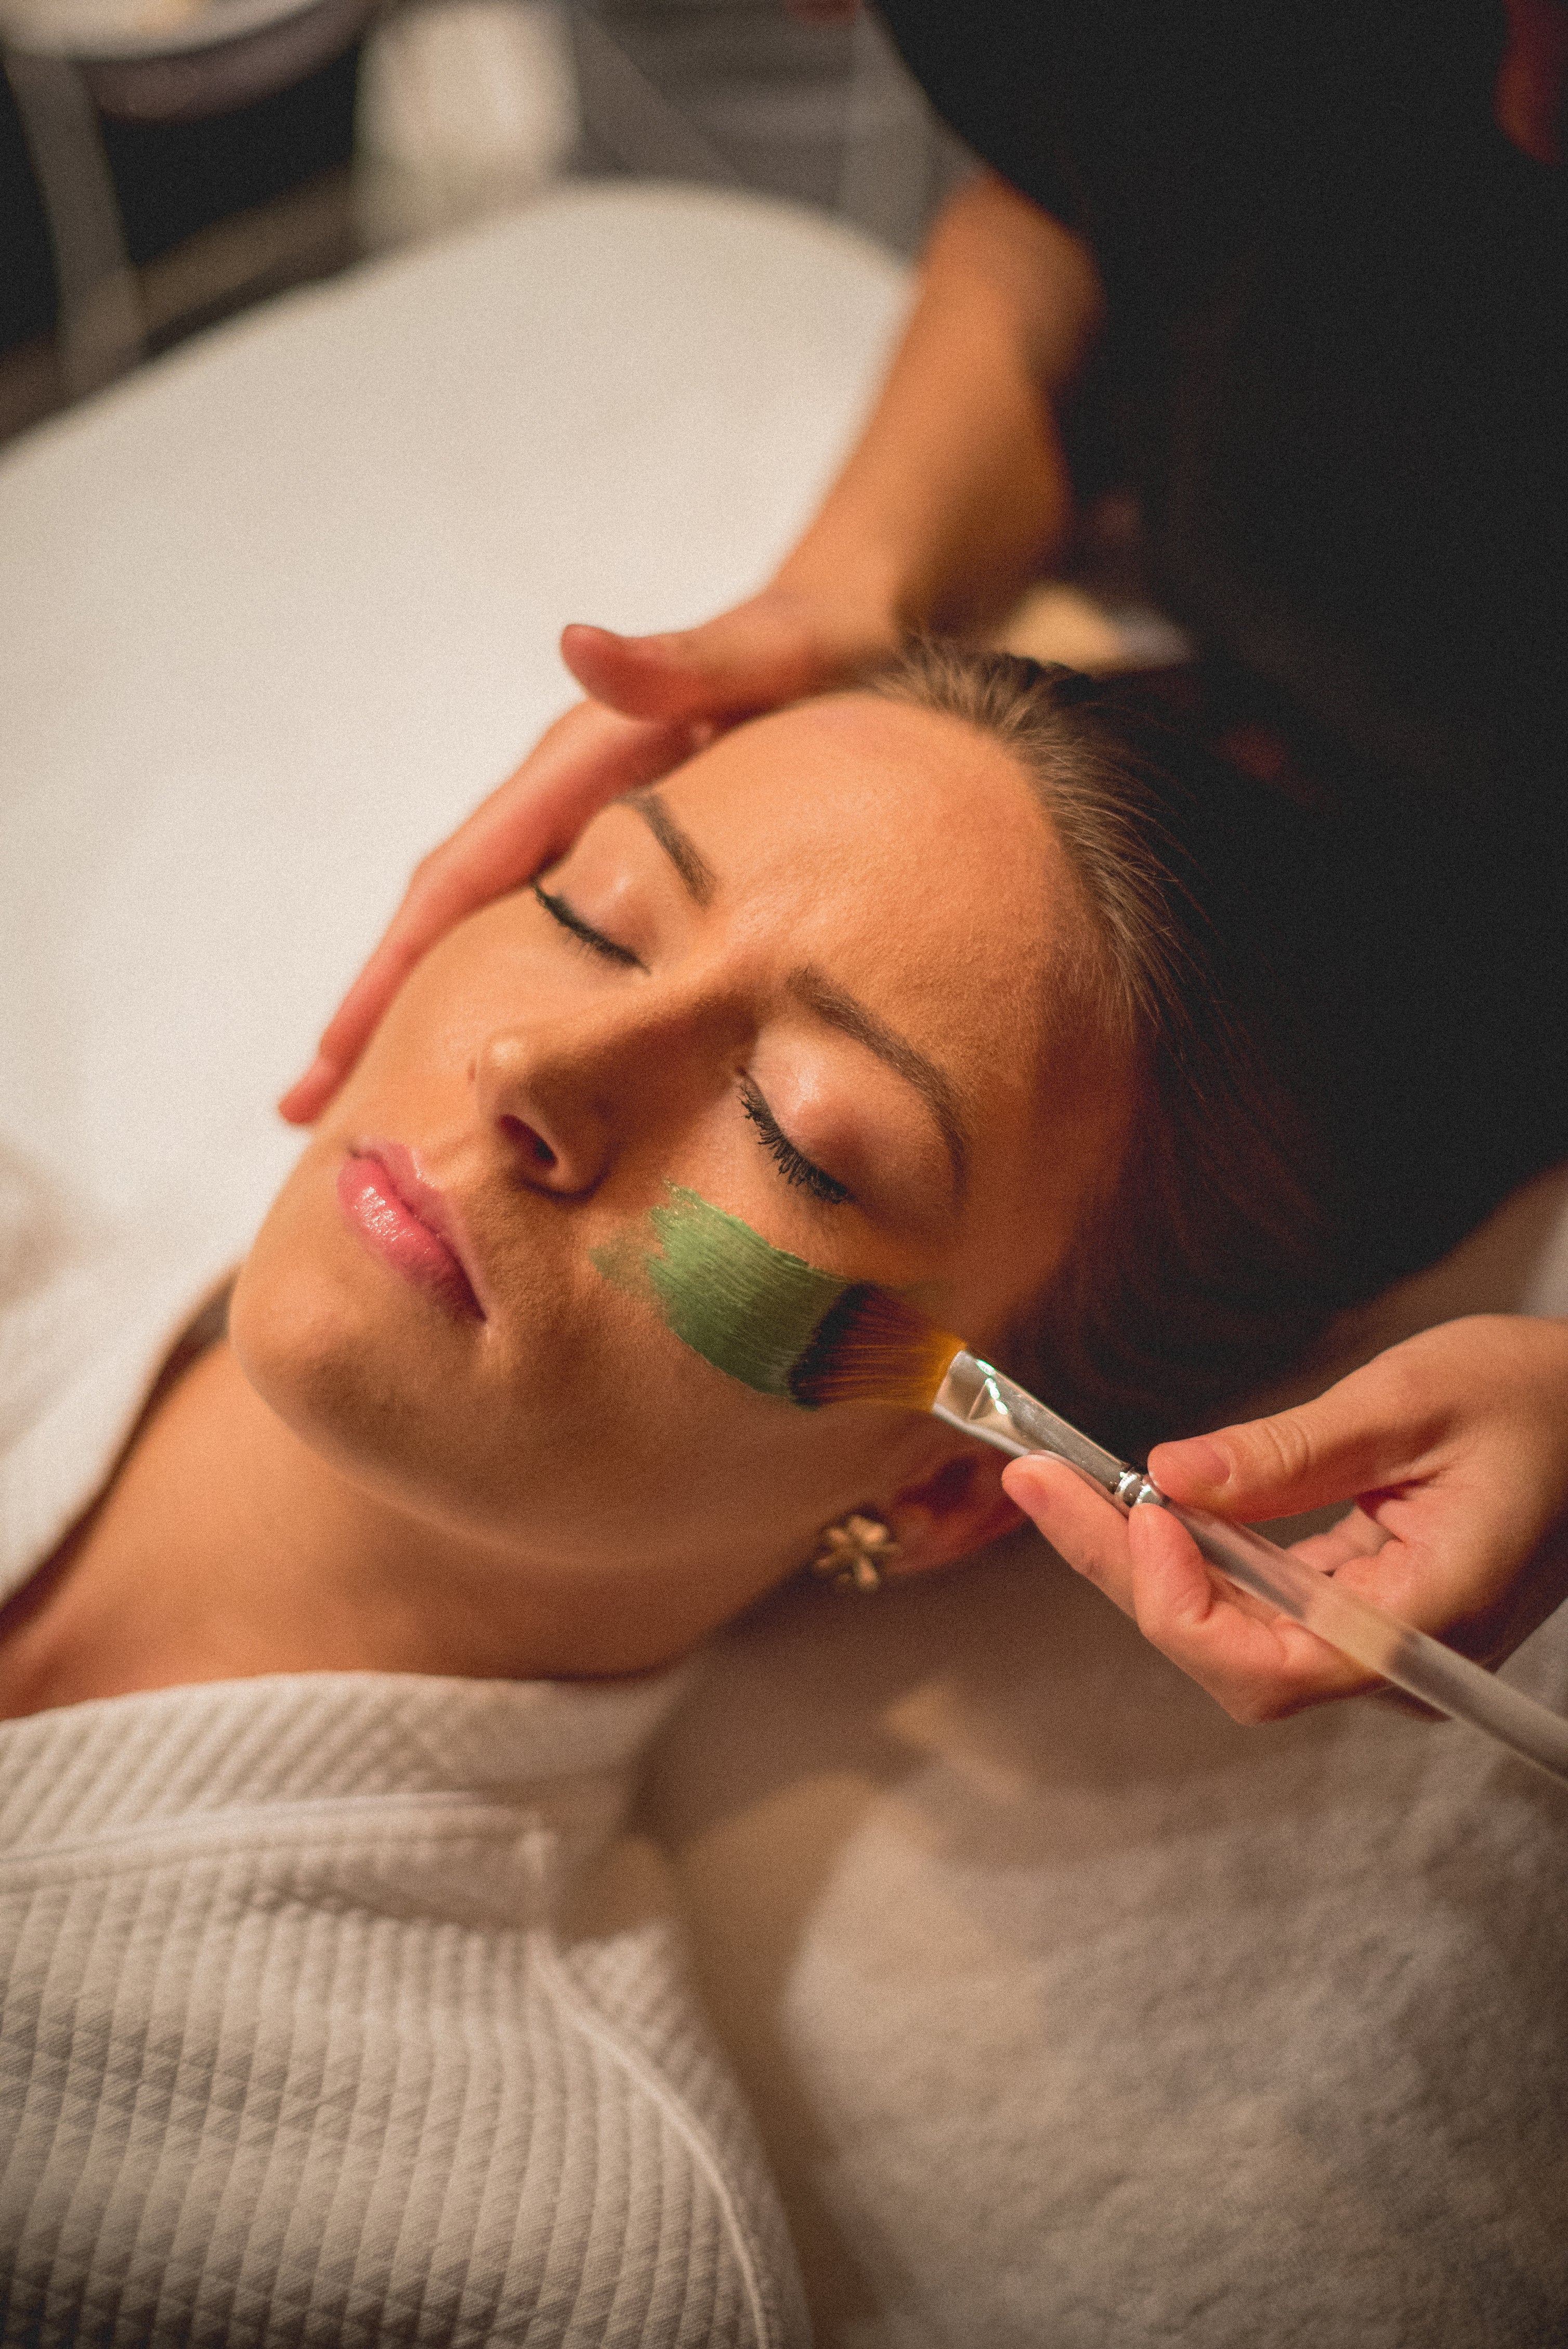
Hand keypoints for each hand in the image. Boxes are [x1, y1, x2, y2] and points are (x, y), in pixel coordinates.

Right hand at [278, 586, 896, 1124]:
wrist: (850, 631)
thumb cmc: (813, 645)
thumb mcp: (760, 654)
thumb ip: (676, 660)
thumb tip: (575, 642)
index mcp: (573, 768)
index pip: (459, 879)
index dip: (394, 969)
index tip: (338, 1050)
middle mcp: (558, 803)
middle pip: (442, 920)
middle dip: (375, 1013)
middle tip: (310, 1113)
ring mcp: (581, 835)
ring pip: (479, 936)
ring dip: (420, 1014)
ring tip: (361, 1105)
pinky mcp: (615, 860)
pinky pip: (537, 939)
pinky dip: (496, 997)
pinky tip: (485, 1061)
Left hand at [1001, 1315, 1567, 1721]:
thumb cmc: (1538, 1398)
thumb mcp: (1413, 1401)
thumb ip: (1295, 1453)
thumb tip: (1173, 1475)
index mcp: (1429, 1621)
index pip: (1273, 1668)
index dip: (1182, 1604)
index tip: (1136, 1511)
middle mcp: (1400, 1658)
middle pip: (1230, 1657)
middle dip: (1123, 1572)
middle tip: (1034, 1481)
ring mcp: (1380, 1643)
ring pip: (1231, 1637)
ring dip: (1138, 1563)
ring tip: (1054, 1486)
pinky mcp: (1361, 1610)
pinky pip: (1256, 1605)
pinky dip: (1187, 1555)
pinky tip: (1129, 1506)